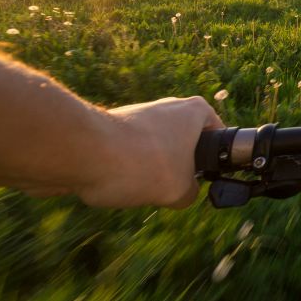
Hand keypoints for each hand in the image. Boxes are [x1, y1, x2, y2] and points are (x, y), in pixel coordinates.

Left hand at [79, 96, 223, 208]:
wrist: (81, 152)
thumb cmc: (140, 164)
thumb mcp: (179, 191)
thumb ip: (191, 193)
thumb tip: (183, 193)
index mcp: (195, 111)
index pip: (219, 136)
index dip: (214, 162)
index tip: (204, 180)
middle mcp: (169, 106)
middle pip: (184, 146)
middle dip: (177, 169)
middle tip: (170, 187)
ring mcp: (139, 114)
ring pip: (155, 152)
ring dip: (149, 172)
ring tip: (138, 186)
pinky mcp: (113, 126)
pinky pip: (129, 154)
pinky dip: (125, 170)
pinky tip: (115, 182)